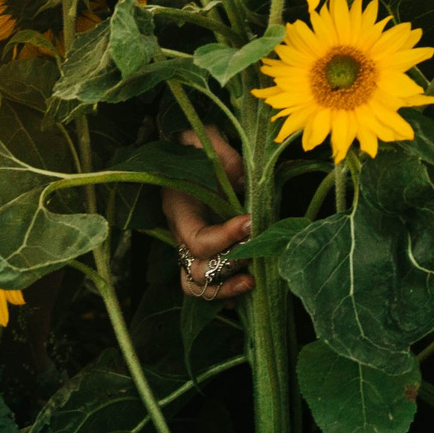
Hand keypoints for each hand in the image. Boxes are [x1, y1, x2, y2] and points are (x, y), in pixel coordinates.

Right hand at [160, 126, 252, 301]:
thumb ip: (224, 157)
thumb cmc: (194, 144)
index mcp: (179, 209)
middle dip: (228, 267)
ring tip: (251, 282)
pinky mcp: (202, 250)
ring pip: (196, 283)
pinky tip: (246, 287)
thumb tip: (243, 182)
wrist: (181, 150)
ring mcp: (189, 245)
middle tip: (255, 254)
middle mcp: (180, 233)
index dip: (225, 237)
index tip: (250, 221)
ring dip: (224, 289)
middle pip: (196, 269)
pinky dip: (224, 292)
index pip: (198, 240)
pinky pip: (206, 283)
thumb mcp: (205, 139)